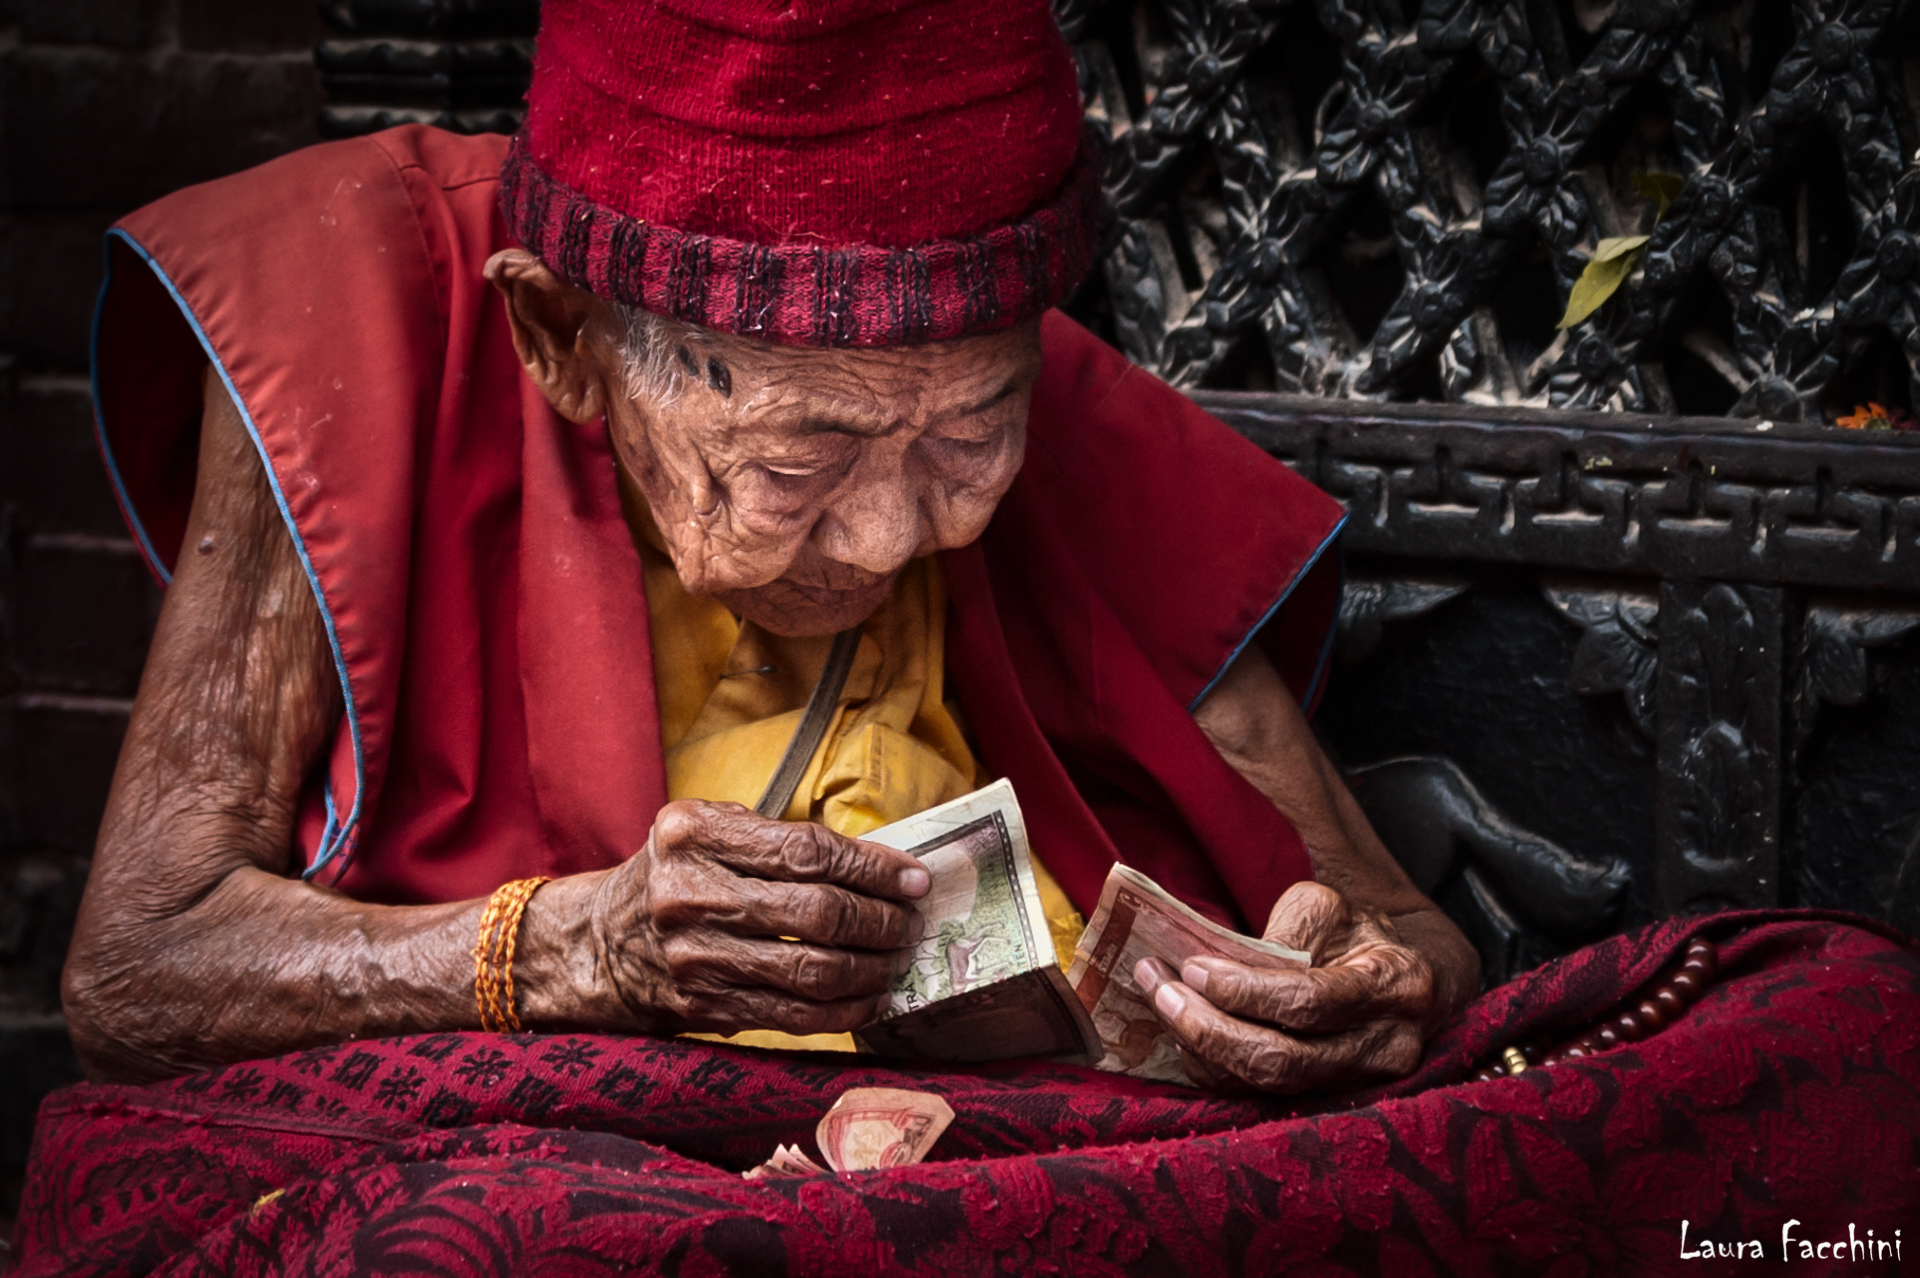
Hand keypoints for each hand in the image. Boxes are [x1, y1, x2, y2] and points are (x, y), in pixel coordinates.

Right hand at [588, 800, 930, 1036]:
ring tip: (897, 958)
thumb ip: (778, 838)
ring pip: (813, 970)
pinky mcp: (703, 1006)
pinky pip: (794, 1015)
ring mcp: (695, 956)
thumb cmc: (676, 874)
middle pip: (818, 913)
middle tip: (912, 922)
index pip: (808, 851)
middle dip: (882, 920)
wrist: (598, 942)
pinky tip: (869, 997)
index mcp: (694, 833)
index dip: (873, 868)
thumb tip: (880, 864)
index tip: (914, 879)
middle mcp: (690, 894)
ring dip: (872, 968)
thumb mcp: (707, 830)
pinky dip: (844, 1010)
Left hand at [1133, 880, 1435, 1092]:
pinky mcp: (1329, 1101)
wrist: (1409, 984)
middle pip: (1283, 1060)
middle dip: (1209, 1028)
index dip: (1244, 991)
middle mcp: (1385, 1047)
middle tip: (1160, 989)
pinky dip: (1215, 1068)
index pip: (1309, 1001)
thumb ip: (1283, 933)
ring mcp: (1360, 1084)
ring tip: (1160, 1003)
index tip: (1193, 968)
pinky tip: (1183, 1036)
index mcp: (1395, 985)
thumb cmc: (1358, 935)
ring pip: (1267, 1086)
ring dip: (1202, 1048)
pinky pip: (1261, 1096)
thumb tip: (1219, 961)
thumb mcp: (1328, 911)